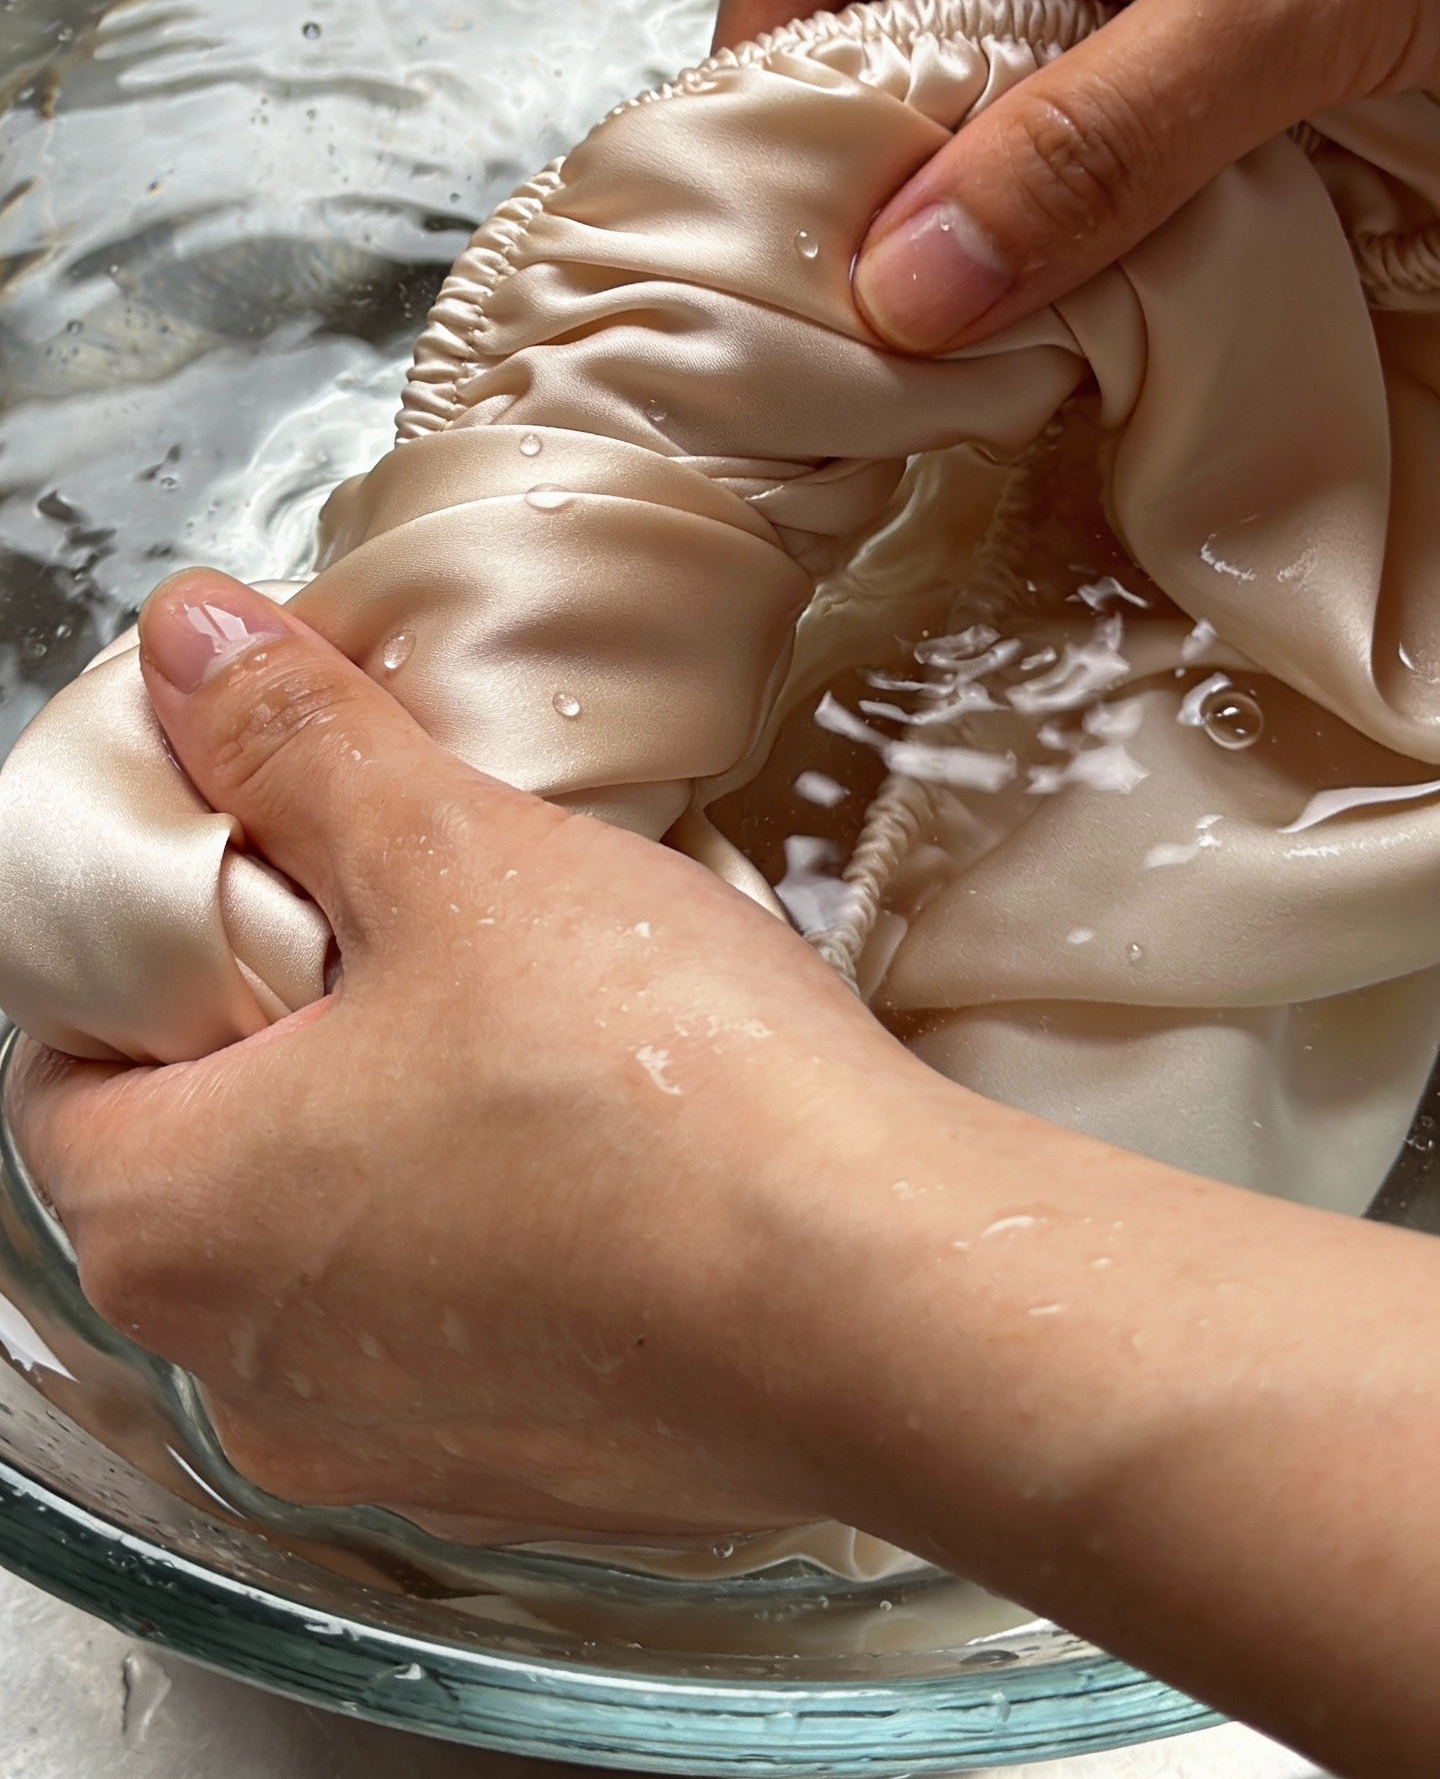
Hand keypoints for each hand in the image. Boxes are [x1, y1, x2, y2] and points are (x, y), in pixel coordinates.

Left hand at [14, 573, 1439, 1776]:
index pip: (65, 1059)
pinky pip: (465, 1328)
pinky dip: (503, 1235)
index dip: (149, 937)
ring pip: (339, 1246)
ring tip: (524, 1019)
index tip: (254, 861)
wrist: (897, 1313)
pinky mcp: (528, 1481)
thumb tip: (189, 643)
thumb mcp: (456, 859)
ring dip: (397, 1135)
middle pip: (202, 1153)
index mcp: (170, 1220)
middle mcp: (242, 1370)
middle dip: (284, 1026)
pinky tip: (613, 1148)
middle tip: (402, 912)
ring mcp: (386, 1447)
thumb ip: (298, 745)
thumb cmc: (659, 1096)